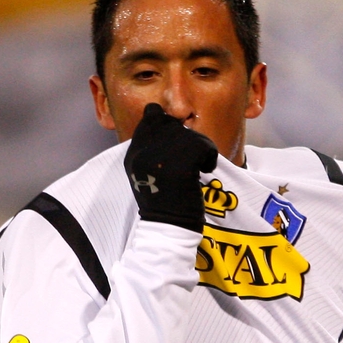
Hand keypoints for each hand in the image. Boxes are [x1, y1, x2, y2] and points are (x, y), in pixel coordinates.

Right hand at [124, 104, 218, 231]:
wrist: (168, 227)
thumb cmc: (163, 201)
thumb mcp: (146, 170)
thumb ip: (152, 145)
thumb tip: (163, 115)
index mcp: (133, 152)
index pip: (151, 115)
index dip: (169, 125)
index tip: (174, 147)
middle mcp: (143, 151)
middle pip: (172, 123)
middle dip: (185, 139)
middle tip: (187, 161)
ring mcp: (161, 157)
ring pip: (191, 134)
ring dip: (200, 150)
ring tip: (194, 170)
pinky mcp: (181, 165)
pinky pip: (205, 146)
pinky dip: (209, 159)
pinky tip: (202, 173)